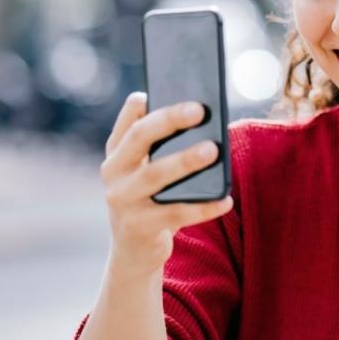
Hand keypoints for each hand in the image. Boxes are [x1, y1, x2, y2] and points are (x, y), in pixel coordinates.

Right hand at [99, 92, 232, 278]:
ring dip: (185, 161)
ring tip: (213, 150)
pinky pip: (175, 214)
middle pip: (140, 139)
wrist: (134, 251)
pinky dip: (203, 207)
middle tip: (199, 110)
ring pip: (156, 175)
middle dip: (169, 121)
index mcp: (116, 153)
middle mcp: (112, 174)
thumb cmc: (150, 199)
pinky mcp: (139, 228)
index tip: (161, 89)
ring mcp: (123, 202)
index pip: (127, 122)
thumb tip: (202, 118)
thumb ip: (161, 146)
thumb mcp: (146, 170)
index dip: (140, 105)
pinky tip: (225, 200)